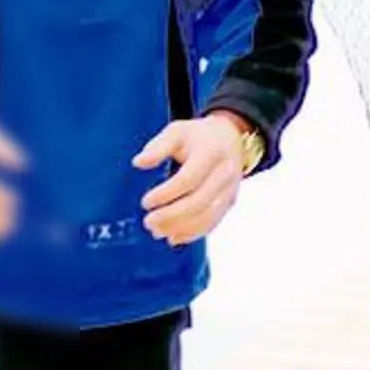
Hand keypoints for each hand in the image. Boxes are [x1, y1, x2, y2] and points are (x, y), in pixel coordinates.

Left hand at [132, 112, 250, 245]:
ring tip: (157, 231)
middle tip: (148, 222)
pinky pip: (213, 222)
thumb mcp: (177, 131)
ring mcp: (230, 188)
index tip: (145, 201)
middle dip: (171, 216)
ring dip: (180, 227)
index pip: (188, 179)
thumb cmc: (198, 137)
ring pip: (208, 216)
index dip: (166, 194)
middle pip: (199, 201)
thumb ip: (158, 146)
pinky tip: (174, 237)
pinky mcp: (230, 201)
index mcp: (211, 152)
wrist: (230, 138)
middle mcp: (225, 172)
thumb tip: (139, 163)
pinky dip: (193, 233)